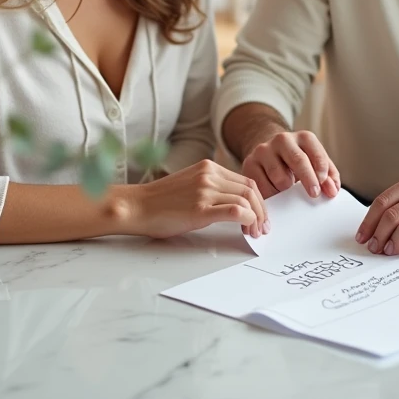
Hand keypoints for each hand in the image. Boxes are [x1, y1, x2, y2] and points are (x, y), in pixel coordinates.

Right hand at [122, 160, 268, 239]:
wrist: (136, 206)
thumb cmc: (159, 201)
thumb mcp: (190, 184)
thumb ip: (211, 187)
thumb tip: (235, 204)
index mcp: (208, 167)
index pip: (246, 180)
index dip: (258, 200)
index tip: (260, 215)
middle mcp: (209, 175)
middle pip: (250, 189)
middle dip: (262, 209)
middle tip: (263, 226)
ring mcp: (204, 190)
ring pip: (246, 199)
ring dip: (256, 218)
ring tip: (254, 232)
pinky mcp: (200, 208)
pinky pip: (235, 211)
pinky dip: (247, 220)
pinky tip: (245, 229)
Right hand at [242, 130, 340, 199]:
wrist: (268, 153)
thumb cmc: (296, 162)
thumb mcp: (315, 164)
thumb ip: (328, 176)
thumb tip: (332, 190)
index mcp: (304, 138)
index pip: (316, 154)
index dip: (321, 171)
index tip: (323, 186)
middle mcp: (283, 139)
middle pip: (298, 160)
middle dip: (308, 179)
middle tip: (313, 194)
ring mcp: (264, 150)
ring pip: (279, 177)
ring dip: (287, 189)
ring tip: (288, 191)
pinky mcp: (249, 163)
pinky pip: (262, 185)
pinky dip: (271, 193)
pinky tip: (274, 192)